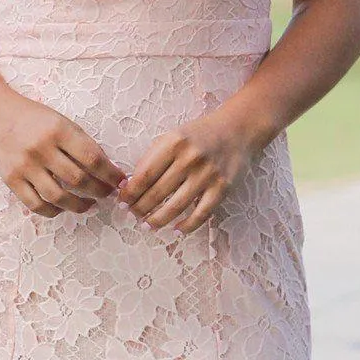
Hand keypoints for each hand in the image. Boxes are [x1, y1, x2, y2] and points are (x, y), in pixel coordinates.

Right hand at [0, 92, 123, 217]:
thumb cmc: (36, 119)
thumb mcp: (62, 122)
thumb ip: (82, 144)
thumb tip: (108, 170)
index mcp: (58, 130)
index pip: (92, 158)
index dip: (110, 174)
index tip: (119, 181)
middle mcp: (41, 148)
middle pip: (78, 180)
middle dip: (100, 191)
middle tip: (107, 193)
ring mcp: (25, 166)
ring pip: (58, 197)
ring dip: (80, 205)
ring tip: (90, 204)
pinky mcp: (11, 180)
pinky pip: (36, 205)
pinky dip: (54, 211)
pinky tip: (64, 208)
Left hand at [118, 113, 258, 233]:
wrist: (237, 130)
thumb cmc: (199, 135)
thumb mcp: (173, 137)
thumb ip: (154, 158)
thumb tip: (131, 186)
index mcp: (173, 143)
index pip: (144, 174)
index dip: (130, 192)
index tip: (122, 201)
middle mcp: (190, 158)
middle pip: (157, 193)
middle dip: (140, 208)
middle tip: (133, 216)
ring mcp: (207, 175)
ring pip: (175, 207)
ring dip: (158, 220)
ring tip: (148, 225)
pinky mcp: (222, 188)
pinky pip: (201, 214)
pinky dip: (187, 226)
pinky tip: (176, 229)